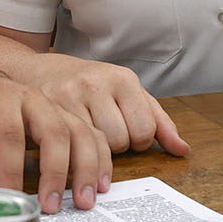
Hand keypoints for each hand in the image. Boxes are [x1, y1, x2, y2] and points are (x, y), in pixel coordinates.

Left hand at [0, 57, 110, 214]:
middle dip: (56, 171)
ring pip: (80, 132)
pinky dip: (100, 160)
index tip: (9, 198)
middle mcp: (33, 98)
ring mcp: (55, 106)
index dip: (10, 168)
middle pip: (54, 130)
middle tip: (51, 206)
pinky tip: (100, 185)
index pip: (10, 134)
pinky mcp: (67, 117)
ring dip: (87, 168)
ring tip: (84, 202)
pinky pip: (92, 134)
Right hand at [21, 54, 189, 158]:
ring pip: (95, 144)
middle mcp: (96, 83)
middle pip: (120, 140)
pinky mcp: (47, 109)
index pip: (143, 129)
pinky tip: (69, 137)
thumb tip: (183, 150)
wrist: (39, 71)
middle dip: (116, 145)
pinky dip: (73, 149)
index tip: (126, 133)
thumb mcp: (126, 95)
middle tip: (104, 132)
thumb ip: (157, 121)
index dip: (138, 140)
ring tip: (87, 134)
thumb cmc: (91, 87)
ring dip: (94, 148)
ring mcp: (69, 95)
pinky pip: (70, 145)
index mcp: (122, 78)